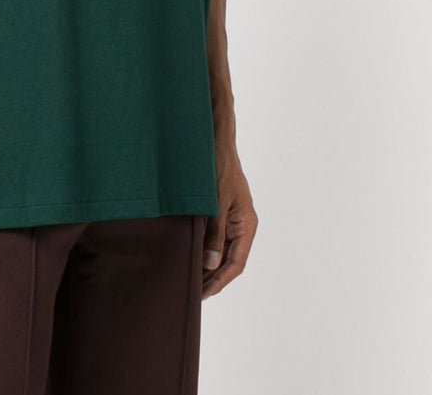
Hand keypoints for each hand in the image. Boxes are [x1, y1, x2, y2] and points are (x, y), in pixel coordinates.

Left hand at [201, 141, 257, 299]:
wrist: (215, 141)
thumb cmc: (219, 168)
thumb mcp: (216, 203)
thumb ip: (215, 233)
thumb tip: (212, 265)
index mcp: (246, 224)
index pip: (236, 263)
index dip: (219, 281)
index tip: (203, 294)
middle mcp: (241, 225)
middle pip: (229, 260)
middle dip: (212, 277)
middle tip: (192, 292)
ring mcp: (231, 218)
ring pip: (220, 250)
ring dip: (207, 264)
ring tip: (188, 278)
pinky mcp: (220, 212)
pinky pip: (214, 236)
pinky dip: (203, 248)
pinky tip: (189, 255)